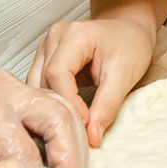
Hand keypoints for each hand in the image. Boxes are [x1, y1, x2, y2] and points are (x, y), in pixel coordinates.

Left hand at [0, 41, 86, 167]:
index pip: (26, 150)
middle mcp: (4, 86)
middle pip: (58, 119)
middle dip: (71, 159)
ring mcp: (13, 83)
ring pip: (63, 109)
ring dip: (73, 145)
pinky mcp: (17, 88)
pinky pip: (53, 106)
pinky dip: (63, 134)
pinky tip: (60, 163)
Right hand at [29, 11, 157, 147]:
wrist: (128, 30)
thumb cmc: (130, 46)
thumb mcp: (124, 76)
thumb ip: (107, 106)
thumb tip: (92, 137)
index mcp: (74, 34)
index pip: (57, 73)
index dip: (69, 102)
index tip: (85, 124)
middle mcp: (54, 37)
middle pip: (43, 80)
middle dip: (59, 108)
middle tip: (79, 131)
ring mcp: (46, 46)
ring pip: (36, 85)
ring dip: (51, 107)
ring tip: (72, 124)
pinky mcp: (45, 57)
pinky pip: (38, 84)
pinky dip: (49, 101)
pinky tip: (63, 114)